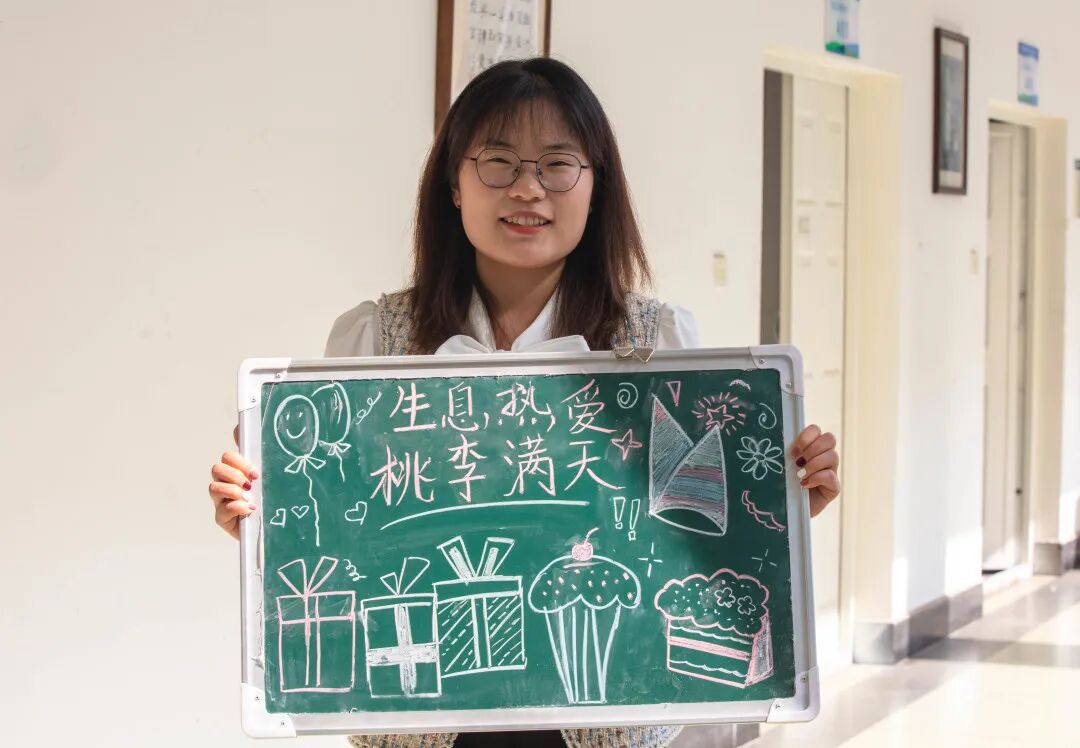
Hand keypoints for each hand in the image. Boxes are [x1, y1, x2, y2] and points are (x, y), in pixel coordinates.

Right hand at [208, 425, 258, 539]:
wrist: (272, 527)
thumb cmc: (269, 500)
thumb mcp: (268, 477)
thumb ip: (259, 455)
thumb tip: (241, 428)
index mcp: (237, 472)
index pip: (228, 457)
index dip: (238, 460)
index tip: (255, 471)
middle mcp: (225, 484)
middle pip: (217, 468)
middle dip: (234, 474)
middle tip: (251, 483)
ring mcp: (221, 501)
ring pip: (214, 487)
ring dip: (233, 490)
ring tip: (249, 497)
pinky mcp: (222, 519)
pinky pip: (222, 510)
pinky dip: (237, 507)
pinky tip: (250, 509)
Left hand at [788, 424, 839, 517]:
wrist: (787, 510)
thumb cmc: (783, 485)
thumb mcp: (782, 466)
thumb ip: (785, 454)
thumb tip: (778, 443)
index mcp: (811, 447)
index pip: (816, 430)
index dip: (806, 437)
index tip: (792, 450)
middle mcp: (824, 456)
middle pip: (829, 439)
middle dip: (812, 449)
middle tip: (799, 462)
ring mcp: (831, 471)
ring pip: (833, 456)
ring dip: (814, 464)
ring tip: (800, 474)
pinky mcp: (833, 487)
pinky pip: (831, 476)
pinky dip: (816, 478)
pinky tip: (804, 484)